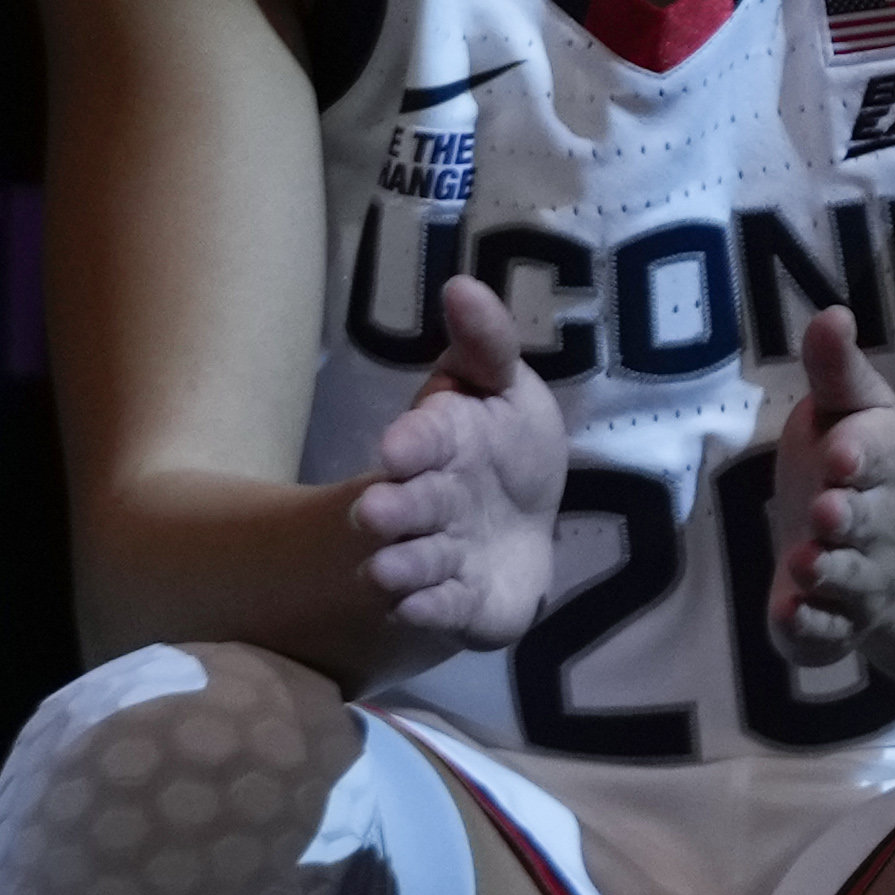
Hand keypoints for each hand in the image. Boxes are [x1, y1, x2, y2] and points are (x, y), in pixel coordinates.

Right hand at [347, 276, 570, 647]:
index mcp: (441, 441)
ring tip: (385, 572)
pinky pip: (444, 607)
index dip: (412, 443)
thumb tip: (462, 284)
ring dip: (401, 565)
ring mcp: (443, 551)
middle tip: (374, 515)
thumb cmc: (504, 445)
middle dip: (392, 510)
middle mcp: (432, 498)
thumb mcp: (505, 388)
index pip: (422, 439)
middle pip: (408, 504)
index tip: (398, 447)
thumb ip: (487, 344)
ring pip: (416, 560)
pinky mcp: (461, 600)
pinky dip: (431, 609)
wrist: (520, 521)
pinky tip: (417, 610)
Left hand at [759, 305, 894, 679]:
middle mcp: (879, 529)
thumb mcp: (850, 413)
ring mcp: (859, 583)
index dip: (862, 455)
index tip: (841, 450)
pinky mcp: (833, 627)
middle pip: (871, 523)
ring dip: (829, 572)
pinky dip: (810, 627)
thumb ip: (836, 371)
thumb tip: (831, 311)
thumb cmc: (856, 473)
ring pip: (849, 581)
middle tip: (827, 510)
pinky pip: (826, 634)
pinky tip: (787, 614)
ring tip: (804, 561)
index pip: (883, 457)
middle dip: (850, 517)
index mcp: (883, 468)